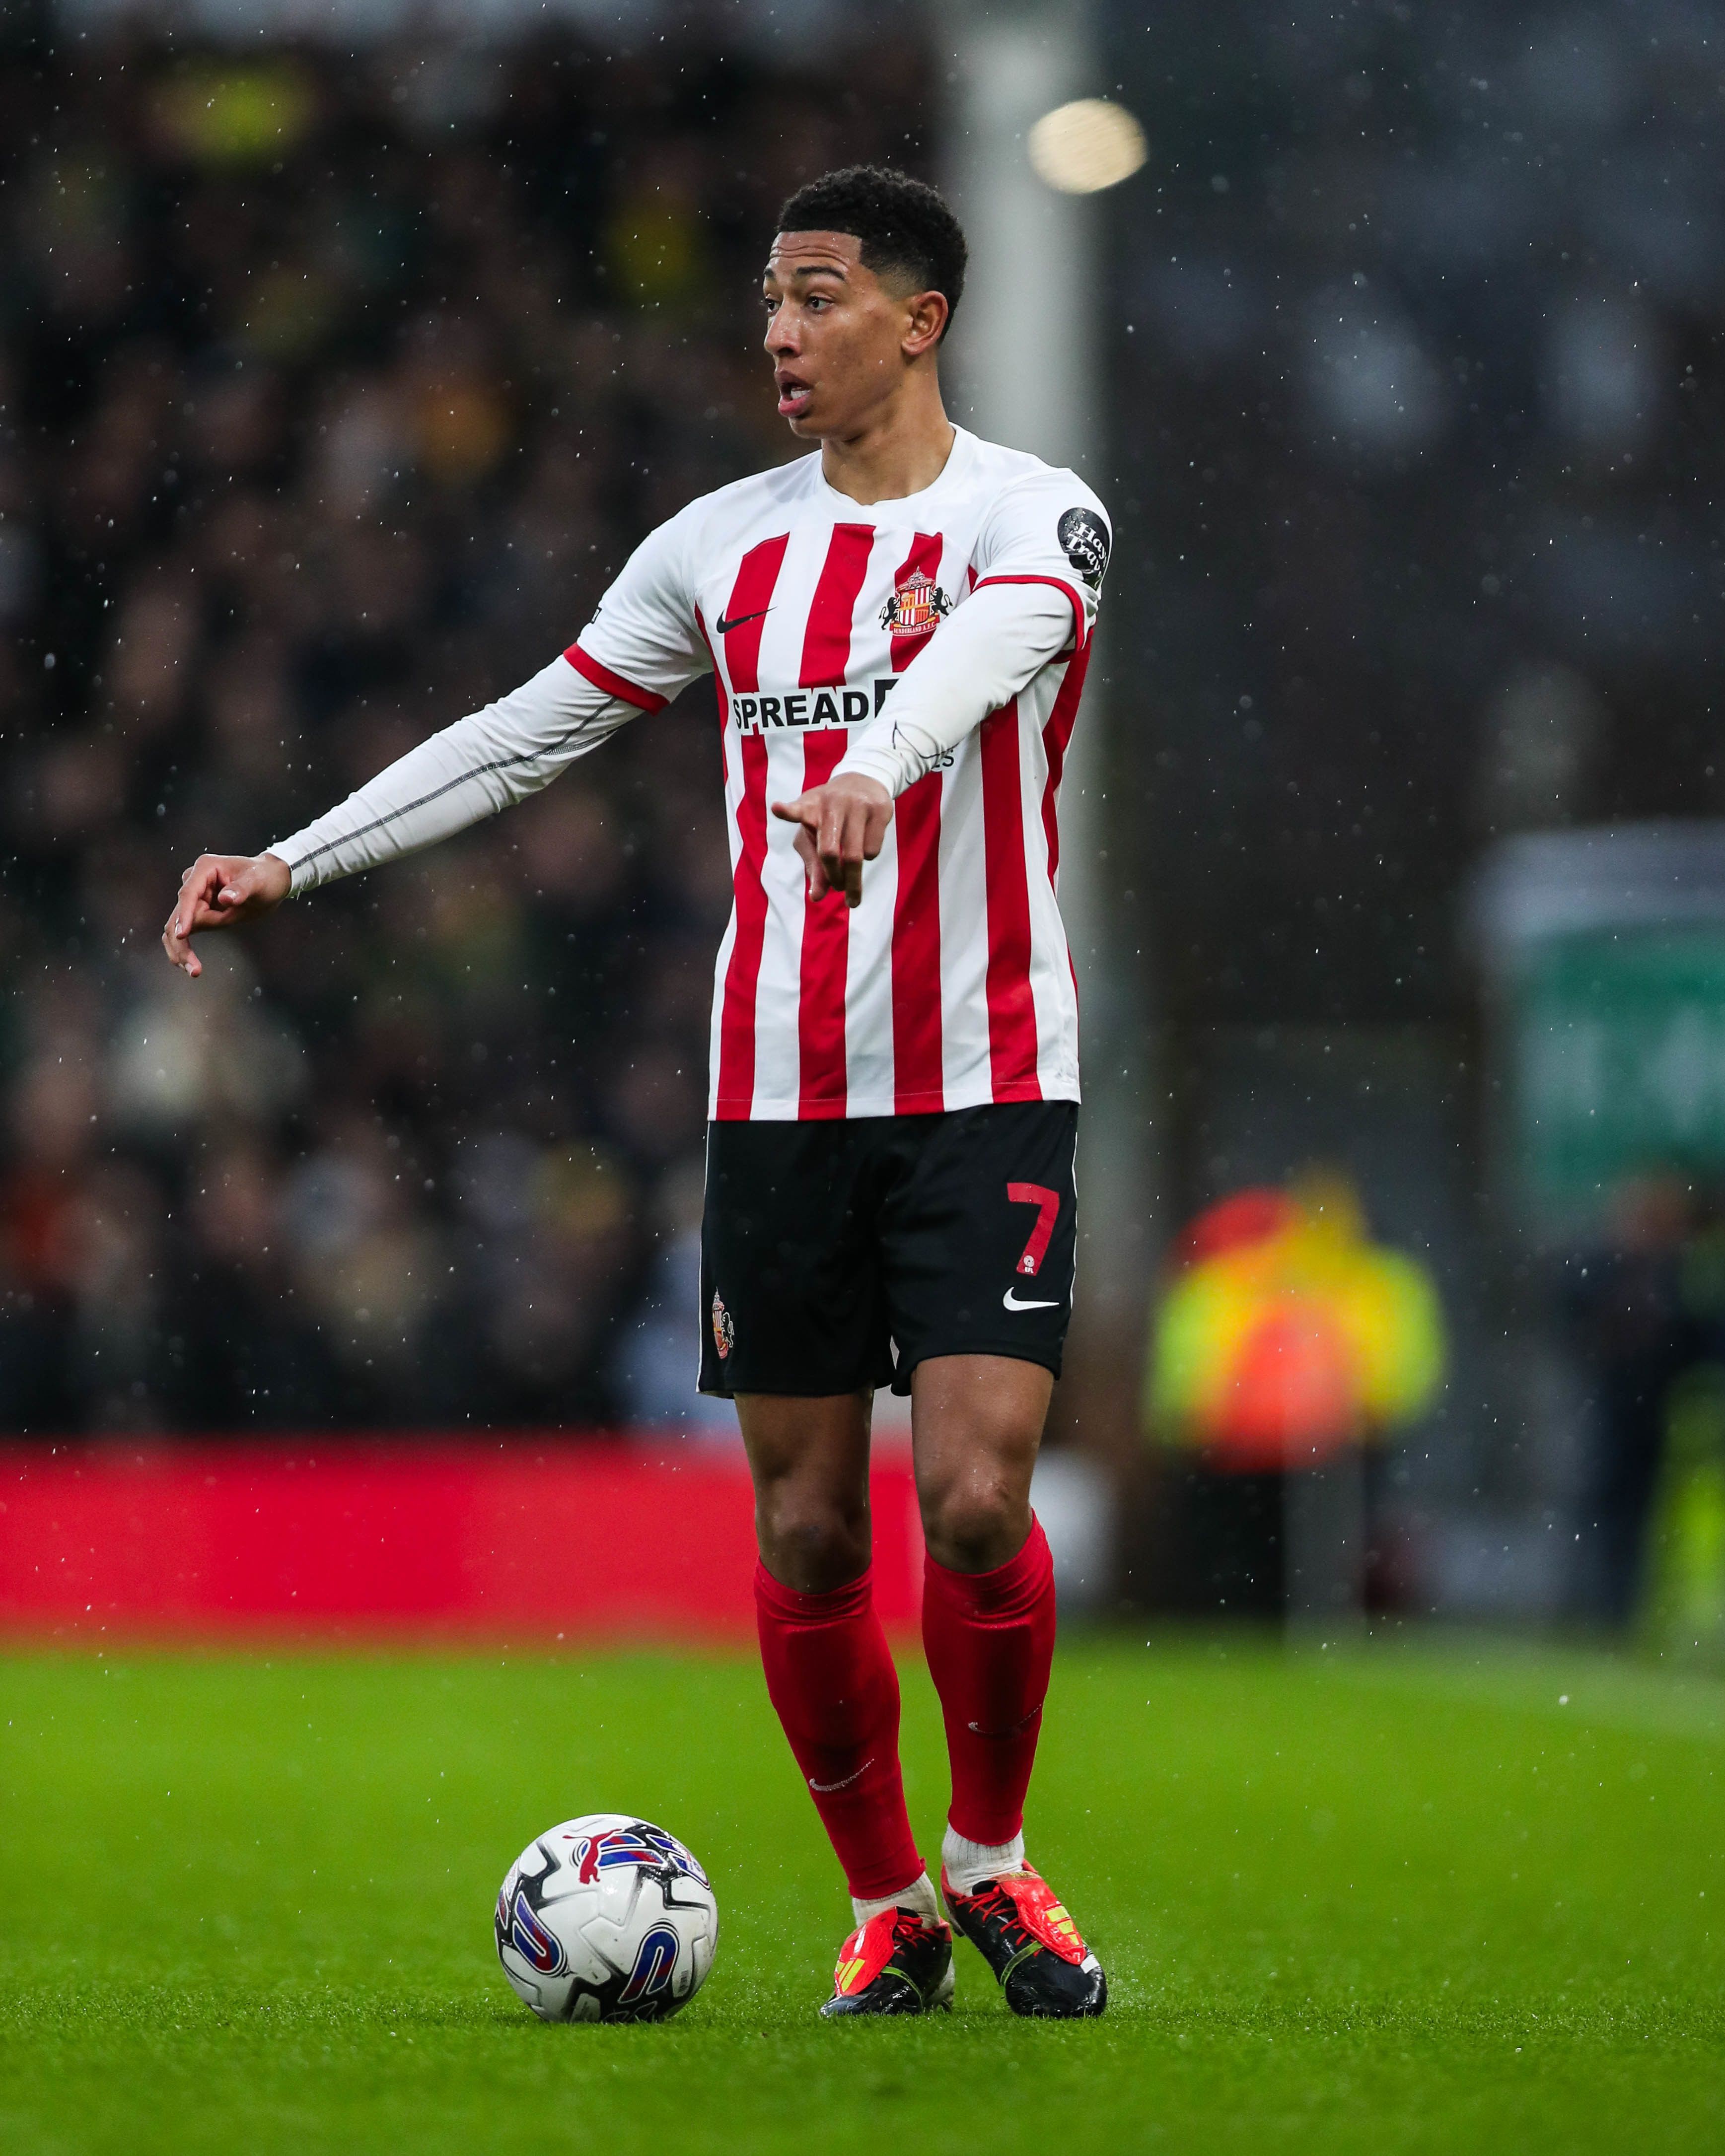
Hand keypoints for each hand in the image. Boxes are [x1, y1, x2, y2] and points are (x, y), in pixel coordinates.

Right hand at [162, 852, 291, 976]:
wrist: (270, 881)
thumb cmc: (265, 878)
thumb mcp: (258, 883)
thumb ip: (242, 889)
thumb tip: (225, 898)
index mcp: (205, 868)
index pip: (189, 894)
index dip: (184, 915)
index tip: (182, 934)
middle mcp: (194, 881)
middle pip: (179, 914)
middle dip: (181, 941)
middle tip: (193, 968)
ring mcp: (194, 897)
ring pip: (176, 926)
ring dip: (181, 949)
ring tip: (194, 971)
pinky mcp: (197, 911)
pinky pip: (185, 930)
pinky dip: (184, 947)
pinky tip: (189, 965)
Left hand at [770, 772, 892, 906]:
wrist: (862, 782)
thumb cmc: (830, 816)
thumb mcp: (815, 836)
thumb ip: (814, 867)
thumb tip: (816, 897)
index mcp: (810, 807)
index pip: (796, 810)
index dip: (787, 811)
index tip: (777, 808)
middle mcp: (832, 803)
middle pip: (830, 852)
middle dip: (834, 879)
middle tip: (839, 892)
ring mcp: (857, 804)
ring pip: (856, 856)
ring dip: (854, 878)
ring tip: (851, 882)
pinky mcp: (879, 810)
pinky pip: (873, 850)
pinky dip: (868, 858)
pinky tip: (865, 846)